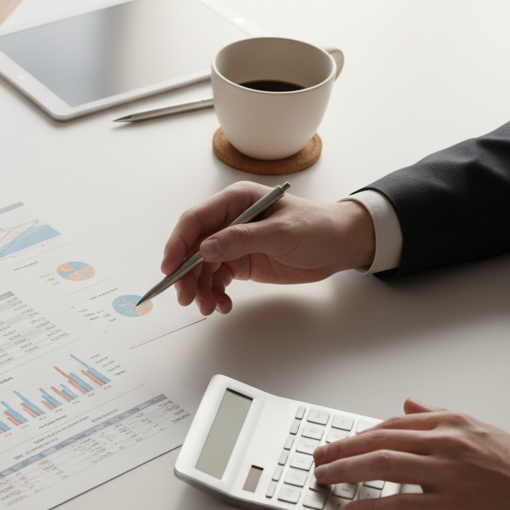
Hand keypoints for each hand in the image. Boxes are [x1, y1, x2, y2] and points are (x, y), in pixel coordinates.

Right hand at [160, 182, 375, 314]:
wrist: (340, 246)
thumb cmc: (316, 228)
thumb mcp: (281, 232)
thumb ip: (242, 239)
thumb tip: (206, 248)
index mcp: (235, 202)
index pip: (195, 221)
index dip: (178, 243)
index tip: (169, 268)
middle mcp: (229, 221)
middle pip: (193, 248)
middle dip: (187, 275)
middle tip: (186, 298)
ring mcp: (233, 243)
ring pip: (203, 268)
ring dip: (201, 289)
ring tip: (208, 307)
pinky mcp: (240, 263)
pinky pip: (217, 280)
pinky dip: (216, 295)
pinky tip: (222, 306)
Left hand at [312, 399, 509, 509]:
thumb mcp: (477, 429)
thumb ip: (439, 416)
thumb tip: (409, 404)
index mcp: (449, 424)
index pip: (390, 426)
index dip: (357, 436)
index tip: (336, 444)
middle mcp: (445, 443)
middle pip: (378, 442)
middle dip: (341, 449)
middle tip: (317, 458)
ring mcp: (447, 473)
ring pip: (383, 466)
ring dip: (346, 471)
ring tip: (324, 478)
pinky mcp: (451, 504)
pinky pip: (401, 504)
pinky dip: (372, 506)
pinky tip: (353, 509)